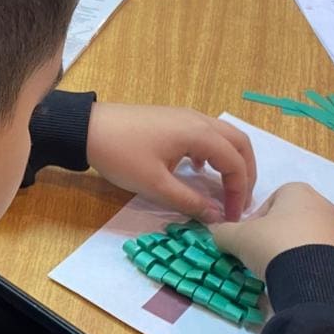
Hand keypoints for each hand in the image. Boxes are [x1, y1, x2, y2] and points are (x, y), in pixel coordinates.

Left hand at [85, 103, 255, 221]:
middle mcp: (199, 120)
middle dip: (245, 173)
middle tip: (241, 201)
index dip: (239, 192)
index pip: (235, 163)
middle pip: (238, 144)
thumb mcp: (156, 185)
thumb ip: (190, 201)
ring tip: (227, 189)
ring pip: (223, 137)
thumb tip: (217, 216)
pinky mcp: (173, 119)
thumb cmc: (122, 156)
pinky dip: (213, 153)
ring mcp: (186, 116)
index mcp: (199, 134)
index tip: (233, 217)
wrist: (87, 128)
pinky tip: (199, 170)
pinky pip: (205, 134)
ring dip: (231, 161)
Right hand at [207, 182, 333, 277]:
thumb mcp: (238, 238)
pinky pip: (325, 257)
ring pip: (309, 239)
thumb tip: (216, 232)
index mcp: (298, 191)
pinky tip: (301, 280)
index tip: (248, 241)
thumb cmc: (274, 245)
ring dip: (295, 252)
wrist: (317, 278)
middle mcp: (324, 204)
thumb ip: (223, 232)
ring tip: (282, 272)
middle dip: (276, 237)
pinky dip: (312, 266)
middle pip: (292, 219)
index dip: (255, 221)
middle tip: (263, 258)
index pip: (271, 201)